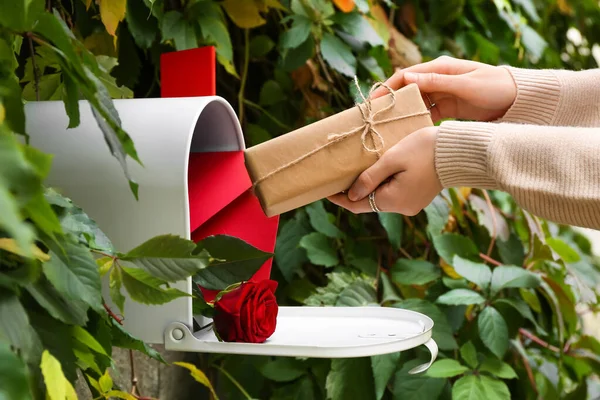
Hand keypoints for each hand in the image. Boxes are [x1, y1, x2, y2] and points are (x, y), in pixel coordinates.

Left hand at [328, 126, 440, 215]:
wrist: (458, 150)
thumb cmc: (424, 149)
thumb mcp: (392, 159)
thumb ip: (369, 178)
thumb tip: (350, 196)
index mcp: (393, 201)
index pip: (358, 205)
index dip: (340, 198)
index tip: (325, 190)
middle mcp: (402, 208)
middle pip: (370, 202)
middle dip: (354, 191)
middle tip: (338, 177)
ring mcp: (412, 204)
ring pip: (382, 197)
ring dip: (370, 186)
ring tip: (355, 172)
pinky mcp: (419, 197)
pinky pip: (395, 193)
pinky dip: (384, 184)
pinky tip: (378, 172)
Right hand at [371, 56, 516, 122]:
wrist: (519, 100)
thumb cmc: (495, 87)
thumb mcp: (465, 85)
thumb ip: (437, 83)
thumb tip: (407, 79)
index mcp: (439, 68)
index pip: (406, 76)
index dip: (387, 88)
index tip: (373, 103)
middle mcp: (438, 79)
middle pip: (407, 91)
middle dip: (390, 104)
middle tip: (375, 119)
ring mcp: (443, 94)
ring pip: (415, 104)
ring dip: (402, 114)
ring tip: (387, 129)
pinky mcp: (448, 108)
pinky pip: (427, 114)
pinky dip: (416, 122)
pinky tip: (407, 133)